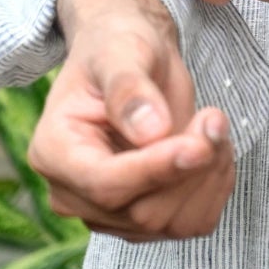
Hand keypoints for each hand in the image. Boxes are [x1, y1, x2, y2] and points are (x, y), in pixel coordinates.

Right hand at [28, 0, 234, 239]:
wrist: (132, 56)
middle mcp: (74, 194)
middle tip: (214, 117)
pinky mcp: (144, 217)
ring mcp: (110, 213)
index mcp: (53, 152)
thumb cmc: (117, 45)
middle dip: (190, 168)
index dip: (155, 170)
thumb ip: (129, 89)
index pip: (105, 184)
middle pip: (142, 212)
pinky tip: (215, 148)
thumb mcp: (120, 51)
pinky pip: (192, 222)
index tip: (197, 145)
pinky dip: (215, 187)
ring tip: (214, 124)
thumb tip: (150, 131)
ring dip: (209, 176)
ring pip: (172, 223)